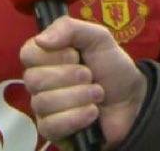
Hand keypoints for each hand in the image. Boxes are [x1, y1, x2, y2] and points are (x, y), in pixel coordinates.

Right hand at [20, 16, 147, 149]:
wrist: (132, 100)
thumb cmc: (111, 66)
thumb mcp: (97, 37)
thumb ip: (69, 28)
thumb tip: (41, 40)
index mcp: (45, 56)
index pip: (27, 54)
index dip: (52, 55)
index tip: (75, 55)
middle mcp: (39, 81)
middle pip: (33, 79)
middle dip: (69, 76)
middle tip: (90, 75)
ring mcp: (43, 107)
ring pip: (43, 102)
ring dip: (78, 96)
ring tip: (98, 94)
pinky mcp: (51, 130)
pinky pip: (50, 125)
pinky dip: (76, 117)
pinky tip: (93, 112)